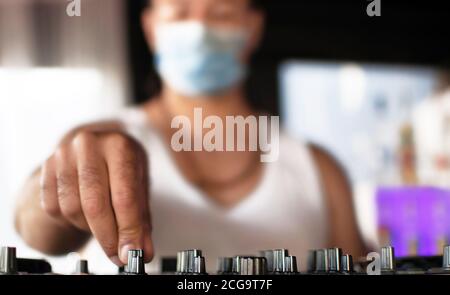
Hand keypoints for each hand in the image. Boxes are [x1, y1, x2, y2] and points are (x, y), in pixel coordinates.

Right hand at [39, 130, 152, 264]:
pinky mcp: (46, 167)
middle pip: (94, 205)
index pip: (124, 196)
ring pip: (71, 209)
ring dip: (88, 227)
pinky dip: (70, 220)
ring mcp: (64, 155)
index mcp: (119, 146)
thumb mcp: (139, 186)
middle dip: (107, 237)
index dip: (128, 230)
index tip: (131, 253)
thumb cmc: (122, 167)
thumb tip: (142, 252)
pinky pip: (53, 208)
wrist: (95, 148)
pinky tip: (84, 211)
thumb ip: (141, 220)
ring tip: (102, 222)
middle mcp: (89, 145)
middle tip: (117, 254)